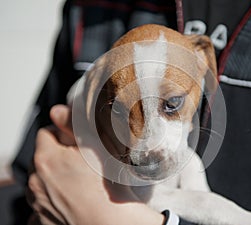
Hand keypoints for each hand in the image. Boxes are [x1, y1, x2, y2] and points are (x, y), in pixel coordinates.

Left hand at [27, 104, 163, 224]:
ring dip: (53, 178)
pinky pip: (42, 204)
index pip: (45, 133)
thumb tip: (56, 111)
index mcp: (46, 159)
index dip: (61, 133)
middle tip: (79, 161)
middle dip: (57, 156)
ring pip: (42, 181)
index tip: (75, 140)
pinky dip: (52, 200)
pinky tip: (71, 199)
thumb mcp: (94, 144)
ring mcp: (38, 203)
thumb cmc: (107, 184)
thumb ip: (72, 123)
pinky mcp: (42, 220)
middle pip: (42, 157)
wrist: (110, 220)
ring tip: (78, 182)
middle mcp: (35, 181)